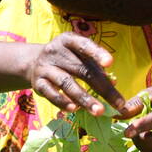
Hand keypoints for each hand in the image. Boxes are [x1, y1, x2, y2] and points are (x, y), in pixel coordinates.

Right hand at [21, 32, 136, 117]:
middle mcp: (55, 52)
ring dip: (84, 98)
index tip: (110, 63)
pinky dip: (63, 102)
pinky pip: (51, 94)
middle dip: (101, 87)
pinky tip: (75, 109)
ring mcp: (45, 67)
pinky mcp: (38, 83)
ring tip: (99, 111)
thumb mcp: (78, 55)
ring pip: (66, 83)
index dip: (97, 53)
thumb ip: (94, 66)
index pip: (84, 45)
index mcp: (68, 40)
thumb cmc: (65, 58)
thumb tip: (112, 83)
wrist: (33, 62)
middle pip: (81, 69)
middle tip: (118, 103)